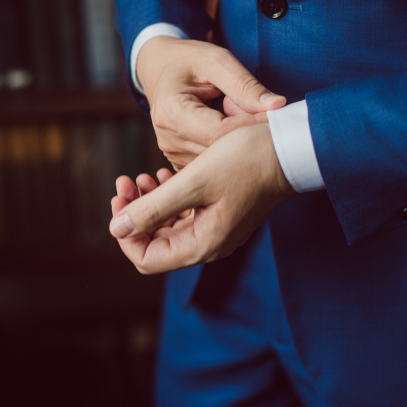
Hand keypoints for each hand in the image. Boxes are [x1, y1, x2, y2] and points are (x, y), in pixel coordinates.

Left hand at [109, 124, 293, 273]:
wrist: (289, 148)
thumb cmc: (245, 161)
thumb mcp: (193, 182)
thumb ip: (153, 208)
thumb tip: (116, 229)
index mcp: (203, 244)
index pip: (146, 258)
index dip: (125, 234)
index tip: (119, 199)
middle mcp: (210, 244)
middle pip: (156, 243)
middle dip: (135, 214)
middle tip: (127, 180)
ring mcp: (218, 230)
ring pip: (170, 227)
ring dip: (152, 204)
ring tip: (145, 175)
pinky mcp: (224, 214)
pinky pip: (187, 215)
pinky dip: (171, 198)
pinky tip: (165, 175)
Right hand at [137, 36, 285, 169]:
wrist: (161, 69)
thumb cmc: (190, 61)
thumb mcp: (217, 61)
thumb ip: (245, 85)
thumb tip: (277, 106)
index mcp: (171, 111)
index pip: (219, 132)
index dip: (251, 126)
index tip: (276, 116)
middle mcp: (168, 138)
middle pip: (219, 152)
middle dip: (249, 137)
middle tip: (269, 120)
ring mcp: (172, 153)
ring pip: (219, 162)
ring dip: (240, 146)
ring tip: (250, 123)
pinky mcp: (180, 161)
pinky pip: (213, 165)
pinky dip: (230, 153)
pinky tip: (238, 135)